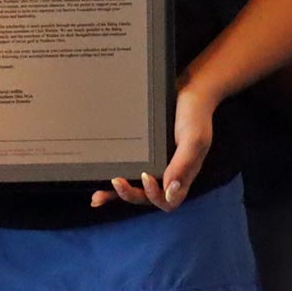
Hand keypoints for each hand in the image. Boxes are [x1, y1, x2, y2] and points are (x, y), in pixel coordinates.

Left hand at [92, 86, 214, 211]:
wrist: (188, 89)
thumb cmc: (194, 115)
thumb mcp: (193, 139)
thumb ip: (184, 164)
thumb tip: (170, 190)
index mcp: (182, 175)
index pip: (168, 201)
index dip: (155, 196)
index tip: (146, 177)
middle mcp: (167, 174)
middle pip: (147, 198)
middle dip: (130, 194)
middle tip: (117, 181)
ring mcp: (154, 165)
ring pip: (135, 189)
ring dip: (117, 194)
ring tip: (98, 196)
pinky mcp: (142, 153)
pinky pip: (128, 171)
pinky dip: (113, 184)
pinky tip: (97, 186)